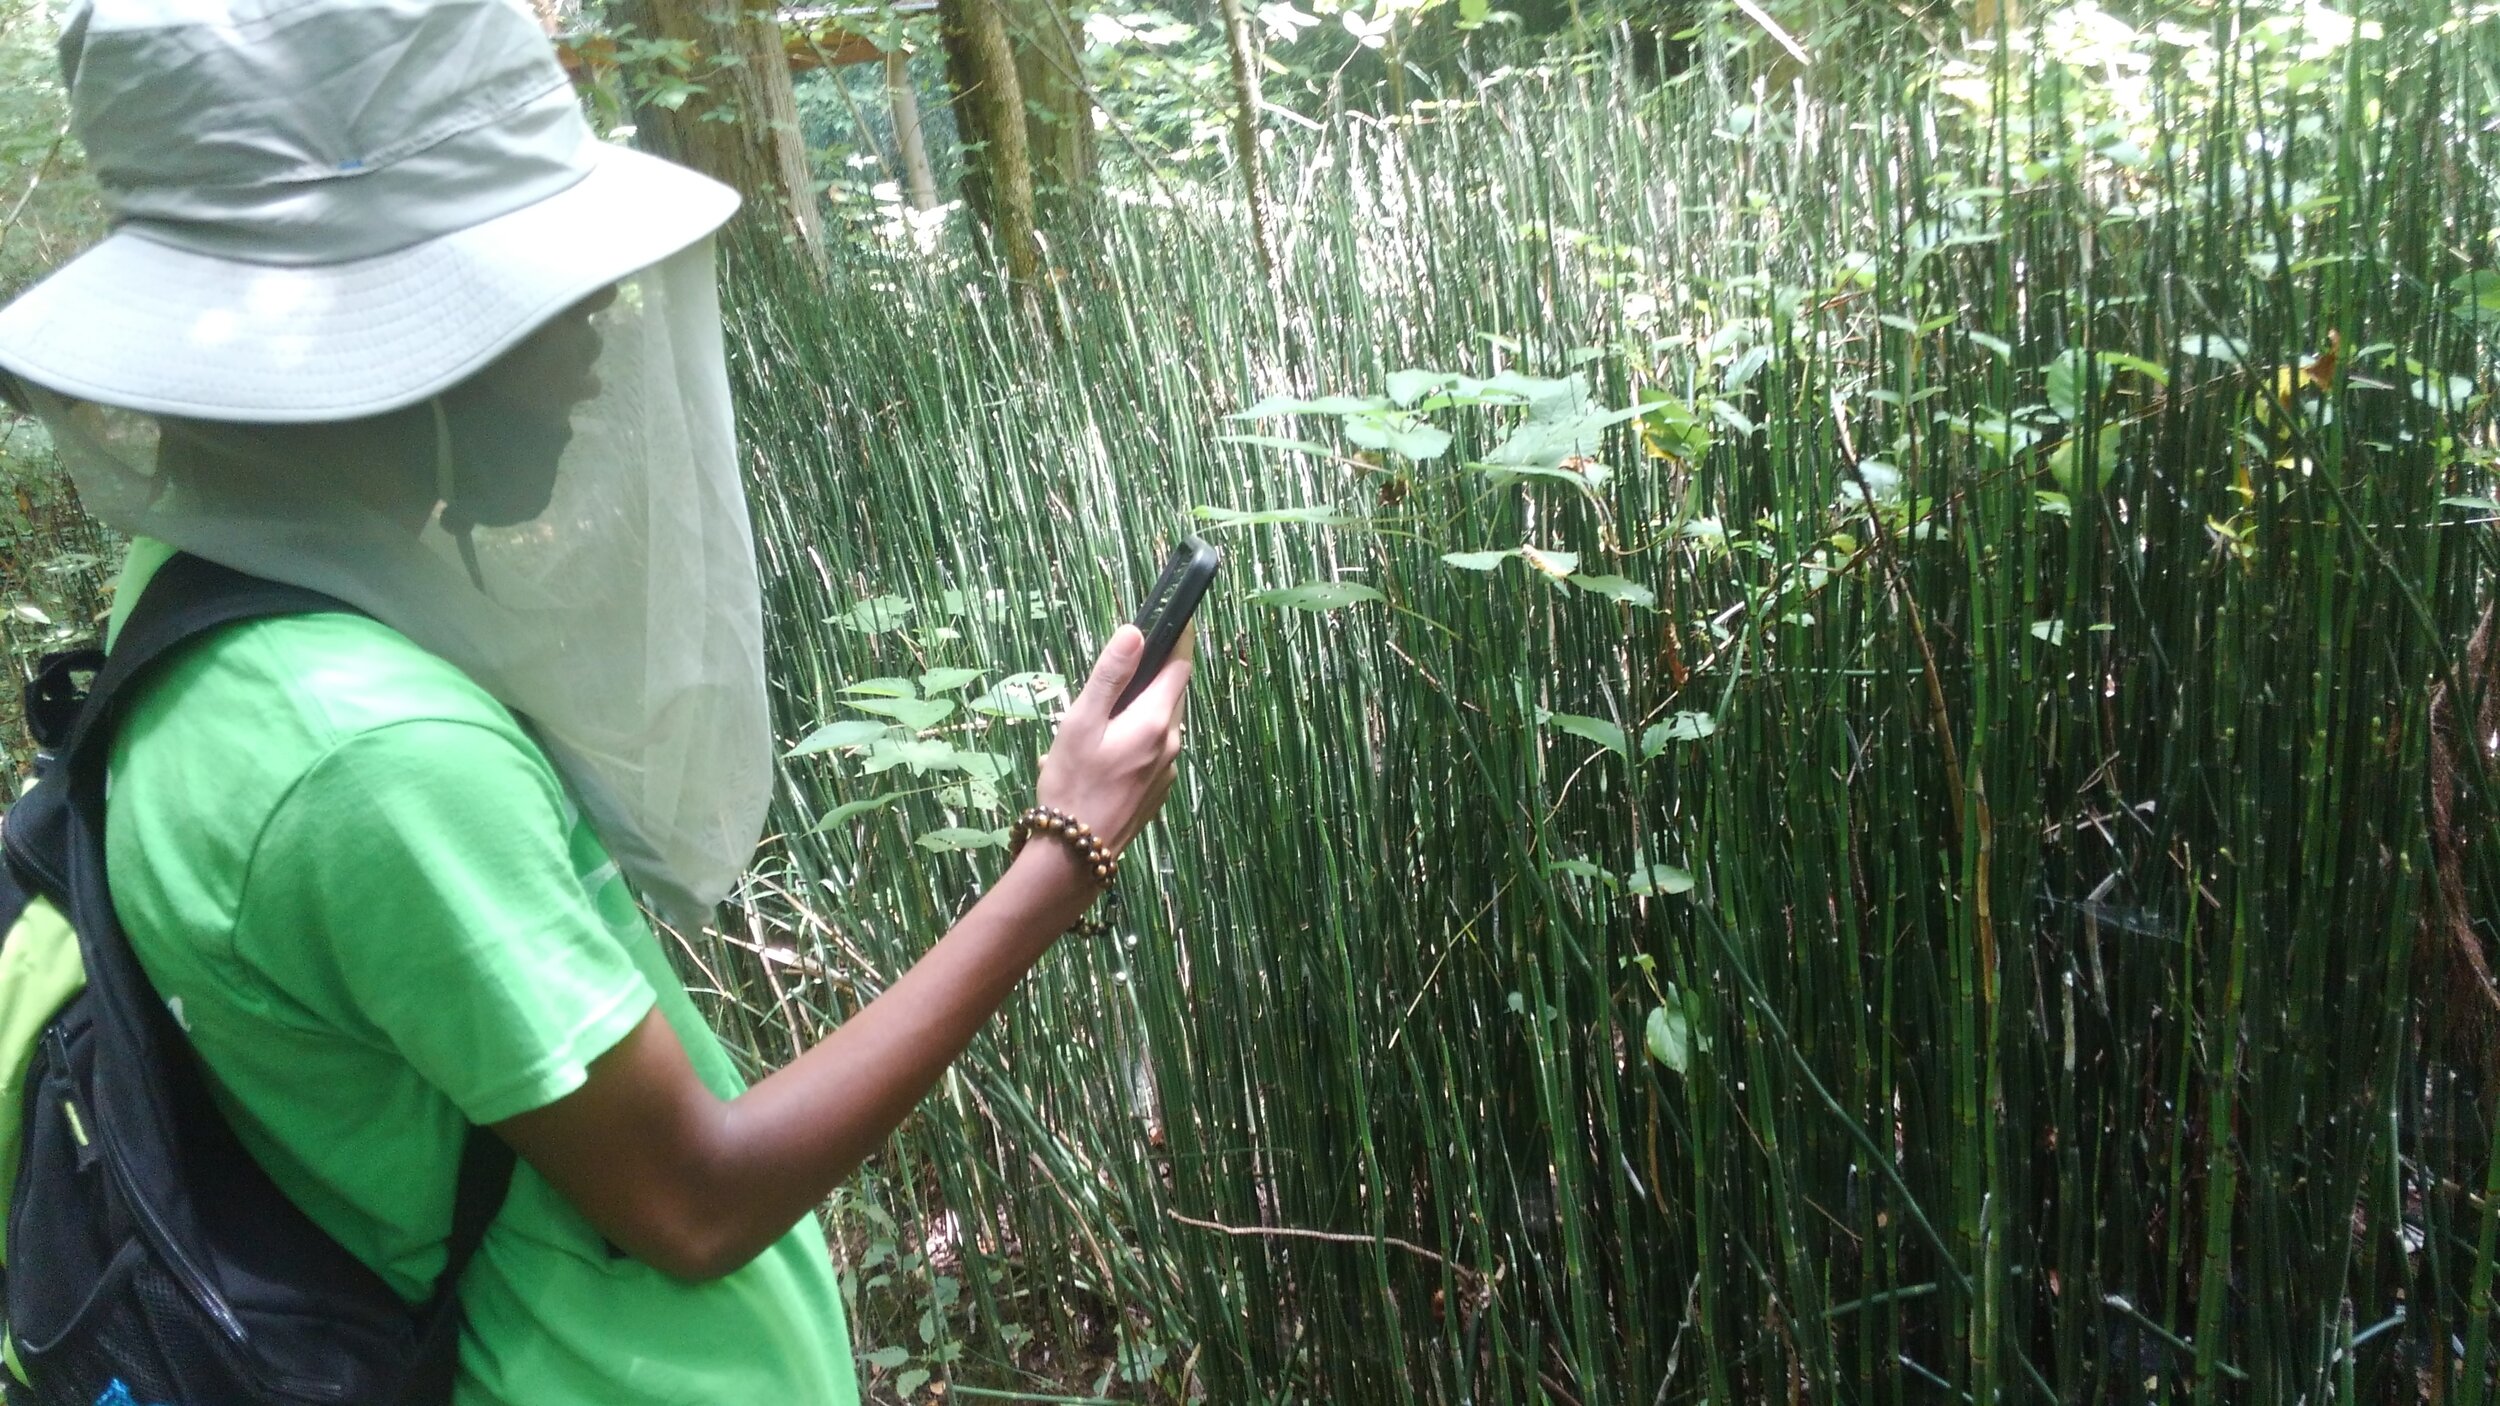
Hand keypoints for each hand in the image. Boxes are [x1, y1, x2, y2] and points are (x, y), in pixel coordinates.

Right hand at [1034, 623, 1191, 856]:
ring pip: (1165, 723)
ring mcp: (1169, 770)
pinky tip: (1109, 750)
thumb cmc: (1072, 784)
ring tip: (1108, 712)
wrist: (1074, 854)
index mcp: (1156, 721)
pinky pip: (1157, 750)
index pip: (1180, 666)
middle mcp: (1172, 744)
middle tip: (1126, 665)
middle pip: (1174, 693)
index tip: (1172, 617)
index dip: (1177, 639)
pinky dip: (1141, 737)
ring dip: (1145, 708)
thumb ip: (1109, 676)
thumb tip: (1135, 632)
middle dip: (1156, 674)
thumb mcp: (1081, 723)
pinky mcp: (1159, 790)